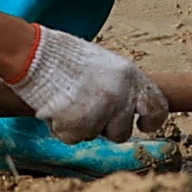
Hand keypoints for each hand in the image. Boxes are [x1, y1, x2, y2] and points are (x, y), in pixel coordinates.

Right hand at [14, 22, 169, 145]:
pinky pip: (72, 138)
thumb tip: (129, 107)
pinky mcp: (78, 124)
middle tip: (88, 113)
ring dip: (81, 125)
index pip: (157, 106)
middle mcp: (121, 94)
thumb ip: (120, 86)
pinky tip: (56, 107)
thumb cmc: (65, 57)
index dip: (152, 120)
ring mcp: (101, 111)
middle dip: (107, 129)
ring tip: (67, 100)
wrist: (35, 54)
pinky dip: (62, 128)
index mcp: (130, 75)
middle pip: (123, 132)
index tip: (143, 124)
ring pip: (95, 135)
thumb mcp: (103, 64)